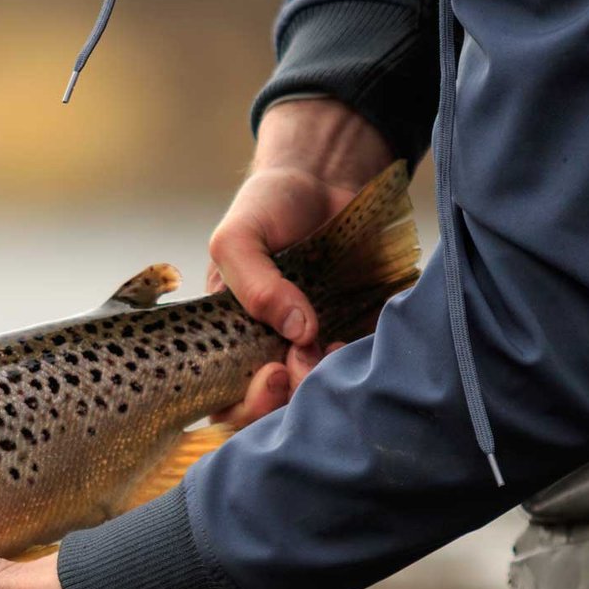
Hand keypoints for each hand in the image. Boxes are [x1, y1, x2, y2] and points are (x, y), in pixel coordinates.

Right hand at [207, 98, 393, 428]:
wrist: (326, 175)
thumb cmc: (268, 207)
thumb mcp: (237, 237)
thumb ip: (252, 283)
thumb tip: (298, 331)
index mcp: (231, 340)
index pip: (227, 400)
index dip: (246, 407)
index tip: (274, 376)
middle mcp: (270, 352)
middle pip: (273, 412)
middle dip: (289, 402)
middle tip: (303, 366)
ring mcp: (314, 347)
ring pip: (317, 397)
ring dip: (326, 386)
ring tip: (335, 351)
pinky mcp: (355, 333)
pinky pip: (361, 367)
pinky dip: (362, 364)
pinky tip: (357, 343)